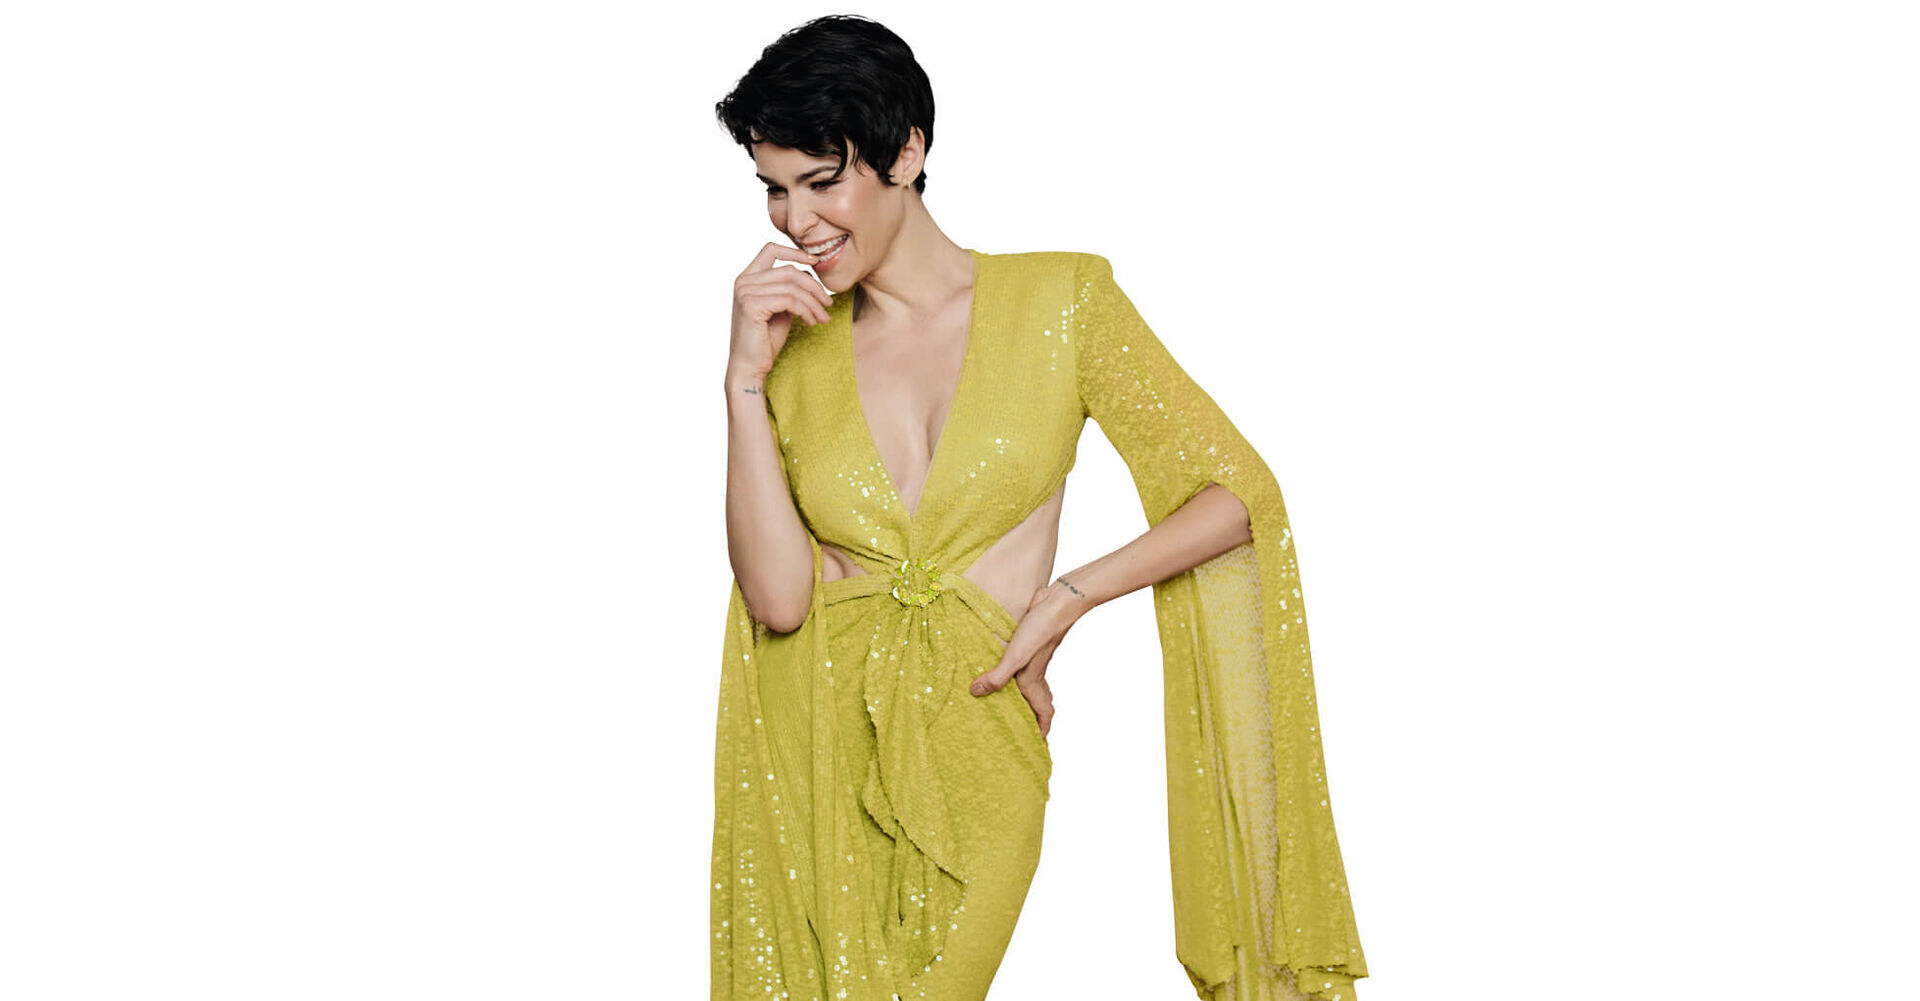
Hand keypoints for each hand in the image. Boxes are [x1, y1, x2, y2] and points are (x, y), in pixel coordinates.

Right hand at [728, 242, 833, 381]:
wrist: (750, 367)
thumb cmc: (765, 341)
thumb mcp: (781, 309)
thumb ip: (790, 290)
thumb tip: (809, 274)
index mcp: (747, 278)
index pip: (771, 249)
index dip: (796, 252)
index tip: (816, 262)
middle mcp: (743, 281)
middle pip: (789, 271)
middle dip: (814, 287)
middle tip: (828, 304)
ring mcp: (745, 292)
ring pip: (792, 287)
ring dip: (814, 303)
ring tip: (823, 318)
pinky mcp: (751, 305)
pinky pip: (790, 300)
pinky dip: (806, 311)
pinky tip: (811, 322)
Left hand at [967, 579, 1091, 738]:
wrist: (1058, 603)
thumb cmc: (1040, 632)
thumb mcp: (1015, 657)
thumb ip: (997, 676)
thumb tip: (976, 693)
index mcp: (1034, 682)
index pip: (1044, 713)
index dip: (1041, 730)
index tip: (1036, 744)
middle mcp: (1036, 674)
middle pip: (1039, 701)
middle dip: (1032, 716)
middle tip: (1020, 727)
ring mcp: (1035, 659)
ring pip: (1032, 684)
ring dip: (1024, 695)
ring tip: (1009, 701)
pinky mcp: (1031, 644)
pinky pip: (1023, 665)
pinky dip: (1016, 672)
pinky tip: (1003, 665)